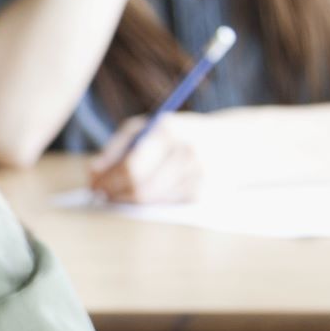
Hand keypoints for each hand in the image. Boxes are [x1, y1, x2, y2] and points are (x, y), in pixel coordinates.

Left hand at [90, 109, 236, 203]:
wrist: (236, 143)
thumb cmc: (179, 132)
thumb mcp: (148, 127)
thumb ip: (117, 147)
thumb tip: (93, 172)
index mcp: (170, 131)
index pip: (131, 166)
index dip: (108, 179)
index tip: (93, 184)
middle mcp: (187, 154)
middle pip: (140, 187)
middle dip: (114, 193)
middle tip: (100, 194)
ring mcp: (199, 176)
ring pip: (151, 199)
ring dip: (128, 199)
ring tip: (117, 193)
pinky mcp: (204, 195)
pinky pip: (165, 203)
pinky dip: (149, 200)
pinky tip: (145, 191)